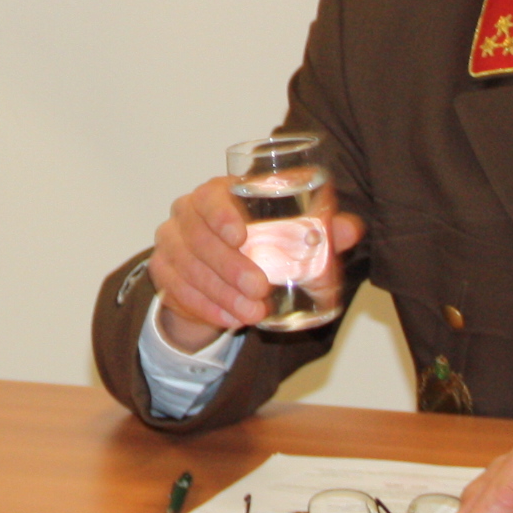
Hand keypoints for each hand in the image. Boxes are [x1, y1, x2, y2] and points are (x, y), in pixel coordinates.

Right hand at [145, 175, 365, 352]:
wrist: (217, 262)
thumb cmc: (257, 236)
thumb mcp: (288, 230)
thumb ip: (320, 227)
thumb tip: (349, 230)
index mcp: (215, 193)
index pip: (210, 197)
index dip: (221, 215)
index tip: (241, 236)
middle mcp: (186, 213)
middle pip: (198, 237)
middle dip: (229, 266)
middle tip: (259, 288)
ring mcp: (170, 242)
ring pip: (187, 267)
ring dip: (220, 293)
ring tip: (251, 312)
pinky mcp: (163, 271)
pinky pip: (177, 290)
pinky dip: (205, 308)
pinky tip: (229, 319)